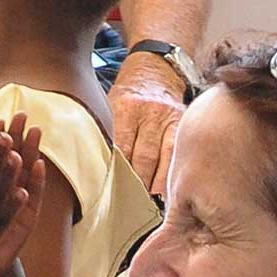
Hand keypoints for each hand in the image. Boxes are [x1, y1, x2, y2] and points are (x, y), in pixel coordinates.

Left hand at [0, 112, 45, 276]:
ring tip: (33, 133)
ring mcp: (20, 204)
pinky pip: (33, 197)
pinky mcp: (27, 218)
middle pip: (14, 159)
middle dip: (17, 138)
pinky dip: (36, 181)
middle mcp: (9, 193)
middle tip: (21, 116)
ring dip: (31, 152)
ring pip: (26, 174)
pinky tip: (39, 165)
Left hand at [109, 52, 186, 194]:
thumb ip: (105, 130)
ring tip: (147, 204)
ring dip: (154, 185)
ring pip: (161, 160)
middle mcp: (150, 112)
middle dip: (135, 184)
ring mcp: (169, 118)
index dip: (115, 173)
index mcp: (125, 106)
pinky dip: (170, 175)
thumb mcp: (109, 103)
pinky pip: (176, 155)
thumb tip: (94, 166)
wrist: (155, 69)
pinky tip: (166, 191)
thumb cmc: (127, 93)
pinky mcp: (182, 123)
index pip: (120, 147)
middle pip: (142, 158)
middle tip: (128, 207)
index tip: (109, 194)